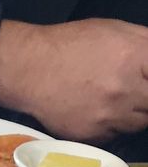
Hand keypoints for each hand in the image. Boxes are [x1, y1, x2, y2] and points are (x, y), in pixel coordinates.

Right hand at [0, 18, 147, 142]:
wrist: (31, 70)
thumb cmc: (72, 46)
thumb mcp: (115, 31)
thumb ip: (145, 45)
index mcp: (134, 58)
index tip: (146, 81)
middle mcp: (124, 90)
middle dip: (146, 98)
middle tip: (134, 90)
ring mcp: (109, 117)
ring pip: (139, 124)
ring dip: (133, 113)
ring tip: (116, 98)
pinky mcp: (95, 136)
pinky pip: (116, 135)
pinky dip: (112, 126)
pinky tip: (99, 111)